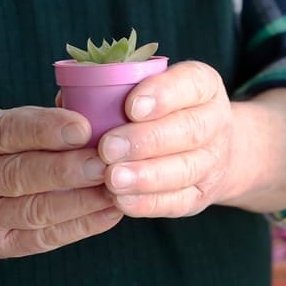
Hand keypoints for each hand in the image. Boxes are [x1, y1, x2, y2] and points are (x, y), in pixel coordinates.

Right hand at [0, 106, 122, 257]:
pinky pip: (45, 238)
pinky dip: (81, 226)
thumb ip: (37, 118)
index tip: (83, 126)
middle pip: (20, 175)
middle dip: (66, 169)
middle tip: (104, 161)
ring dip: (80, 200)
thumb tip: (91, 103)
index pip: (5, 132)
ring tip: (114, 187)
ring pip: (35, 211)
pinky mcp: (1, 246)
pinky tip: (110, 212)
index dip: (45, 129)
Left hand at [96, 61, 237, 218]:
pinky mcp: (201, 194)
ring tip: (112, 178)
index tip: (131, 106)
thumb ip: (118, 88)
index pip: (191, 83)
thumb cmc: (162, 110)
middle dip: (146, 140)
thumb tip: (70, 99)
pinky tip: (122, 201)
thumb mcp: (153, 87)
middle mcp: (215, 121)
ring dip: (146, 175)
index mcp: (203, 85)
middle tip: (108, 147)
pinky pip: (178, 201)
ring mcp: (212, 160)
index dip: (163, 94)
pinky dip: (149, 202)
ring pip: (185, 169)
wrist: (207, 146)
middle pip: (189, 130)